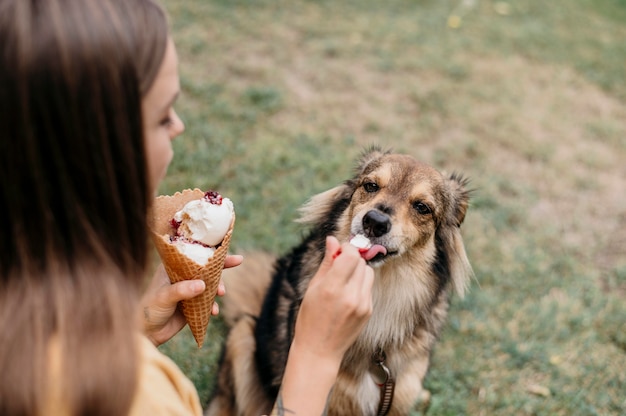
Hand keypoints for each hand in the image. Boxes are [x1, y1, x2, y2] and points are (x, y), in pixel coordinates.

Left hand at [140, 254, 242, 345]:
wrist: (146, 333)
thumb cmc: (149, 309)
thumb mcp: (164, 297)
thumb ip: (182, 290)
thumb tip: (202, 285)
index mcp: (173, 268)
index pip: (195, 256)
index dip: (212, 252)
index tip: (230, 250)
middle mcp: (182, 277)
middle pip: (206, 269)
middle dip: (221, 270)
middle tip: (235, 266)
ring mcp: (188, 291)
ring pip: (210, 285)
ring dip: (218, 289)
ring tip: (221, 295)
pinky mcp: (193, 305)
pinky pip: (208, 302)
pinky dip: (213, 306)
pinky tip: (213, 312)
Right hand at [275, 236, 373, 414]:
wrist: (320, 350)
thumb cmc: (310, 318)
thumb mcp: (313, 288)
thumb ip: (327, 262)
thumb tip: (332, 240)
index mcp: (332, 288)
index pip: (351, 255)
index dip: (347, 248)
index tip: (338, 251)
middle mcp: (350, 295)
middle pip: (360, 262)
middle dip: (351, 258)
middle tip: (338, 264)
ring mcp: (362, 304)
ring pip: (368, 272)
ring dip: (357, 270)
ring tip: (343, 280)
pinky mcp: (369, 311)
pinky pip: (368, 287)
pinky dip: (360, 284)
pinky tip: (346, 295)